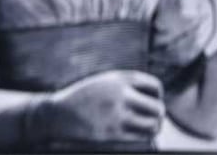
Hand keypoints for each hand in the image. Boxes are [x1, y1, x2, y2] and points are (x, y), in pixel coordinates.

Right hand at [31, 70, 164, 143]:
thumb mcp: (104, 82)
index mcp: (119, 79)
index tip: (150, 101)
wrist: (58, 114)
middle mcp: (120, 95)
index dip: (157, 95)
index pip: (155, 86)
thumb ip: (126, 85)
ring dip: (153, 127)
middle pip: (158, 108)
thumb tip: (154, 97)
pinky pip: (141, 138)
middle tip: (152, 118)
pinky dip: (144, 137)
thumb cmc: (83, 98)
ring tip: (147, 127)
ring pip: (153, 125)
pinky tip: (137, 135)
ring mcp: (117, 115)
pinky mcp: (113, 133)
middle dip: (158, 114)